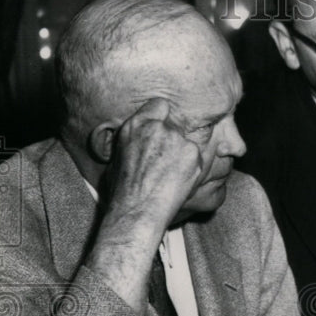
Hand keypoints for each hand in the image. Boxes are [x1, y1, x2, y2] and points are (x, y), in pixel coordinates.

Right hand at [100, 98, 203, 234]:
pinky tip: (179, 181)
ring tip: (170, 176)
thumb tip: (143, 137)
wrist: (138, 210)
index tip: (164, 128)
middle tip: (166, 161)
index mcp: (135, 125)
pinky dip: (192, 168)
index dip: (162, 117)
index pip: (160, 105)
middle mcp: (157, 128)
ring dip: (184, 156)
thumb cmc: (123, 189)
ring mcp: (177, 139)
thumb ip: (135, 139)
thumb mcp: (118, 156)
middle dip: (174, 141)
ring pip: (188, 143)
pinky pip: (197, 157)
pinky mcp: (192, 153)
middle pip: (176, 126)